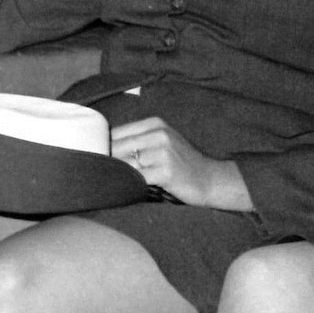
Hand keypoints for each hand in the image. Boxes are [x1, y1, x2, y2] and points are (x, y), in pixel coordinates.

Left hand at [108, 117, 250, 209]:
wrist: (210, 179)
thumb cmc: (182, 163)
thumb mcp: (163, 142)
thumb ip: (138, 140)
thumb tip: (103, 149)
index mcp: (155, 123)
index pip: (115, 133)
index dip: (105, 149)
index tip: (104, 161)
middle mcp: (159, 134)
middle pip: (117, 148)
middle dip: (110, 163)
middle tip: (108, 175)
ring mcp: (163, 152)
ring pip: (125, 164)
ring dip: (120, 175)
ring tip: (122, 182)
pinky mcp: (165, 171)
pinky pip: (136, 178)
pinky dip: (130, 184)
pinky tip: (133, 188)